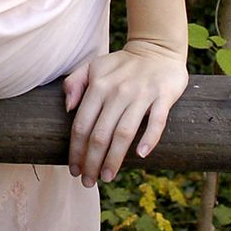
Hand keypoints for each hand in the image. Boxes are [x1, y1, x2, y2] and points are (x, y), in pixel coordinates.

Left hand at [62, 40, 187, 186]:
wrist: (157, 48)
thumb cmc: (122, 64)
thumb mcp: (93, 66)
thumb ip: (74, 83)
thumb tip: (67, 108)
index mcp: (98, 85)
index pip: (82, 125)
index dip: (76, 150)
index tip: (74, 170)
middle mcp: (118, 91)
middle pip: (100, 134)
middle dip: (91, 162)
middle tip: (88, 182)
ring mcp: (141, 94)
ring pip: (124, 133)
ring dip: (114, 159)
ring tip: (106, 177)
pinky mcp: (163, 96)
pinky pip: (156, 121)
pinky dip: (149, 139)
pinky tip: (141, 156)